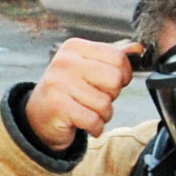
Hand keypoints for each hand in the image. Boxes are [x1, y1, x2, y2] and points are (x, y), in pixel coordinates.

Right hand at [24, 39, 139, 149]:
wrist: (38, 117)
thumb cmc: (68, 92)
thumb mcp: (88, 69)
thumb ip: (112, 57)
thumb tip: (137, 48)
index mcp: (75, 47)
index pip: (117, 57)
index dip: (123, 75)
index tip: (110, 84)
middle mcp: (65, 61)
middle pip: (114, 79)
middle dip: (111, 96)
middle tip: (95, 99)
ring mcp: (59, 83)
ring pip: (105, 103)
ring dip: (102, 115)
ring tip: (87, 112)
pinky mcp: (58, 106)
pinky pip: (94, 120)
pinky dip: (95, 127)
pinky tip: (83, 123)